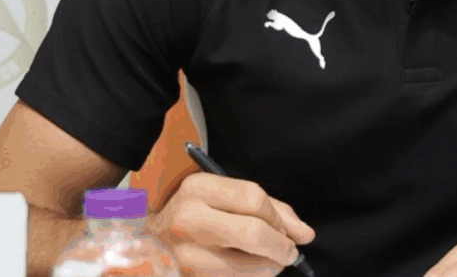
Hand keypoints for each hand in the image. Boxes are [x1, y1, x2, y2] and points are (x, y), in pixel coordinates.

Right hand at [147, 171, 314, 276]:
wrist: (151, 240)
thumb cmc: (197, 214)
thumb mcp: (226, 197)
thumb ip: (270, 209)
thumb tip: (305, 234)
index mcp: (199, 188)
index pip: (254, 199)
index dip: (280, 219)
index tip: (289, 230)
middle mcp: (188, 218)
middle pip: (252, 233)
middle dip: (281, 247)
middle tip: (289, 252)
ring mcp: (184, 253)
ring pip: (245, 266)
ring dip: (269, 268)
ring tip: (271, 263)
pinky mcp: (187, 276)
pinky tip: (251, 271)